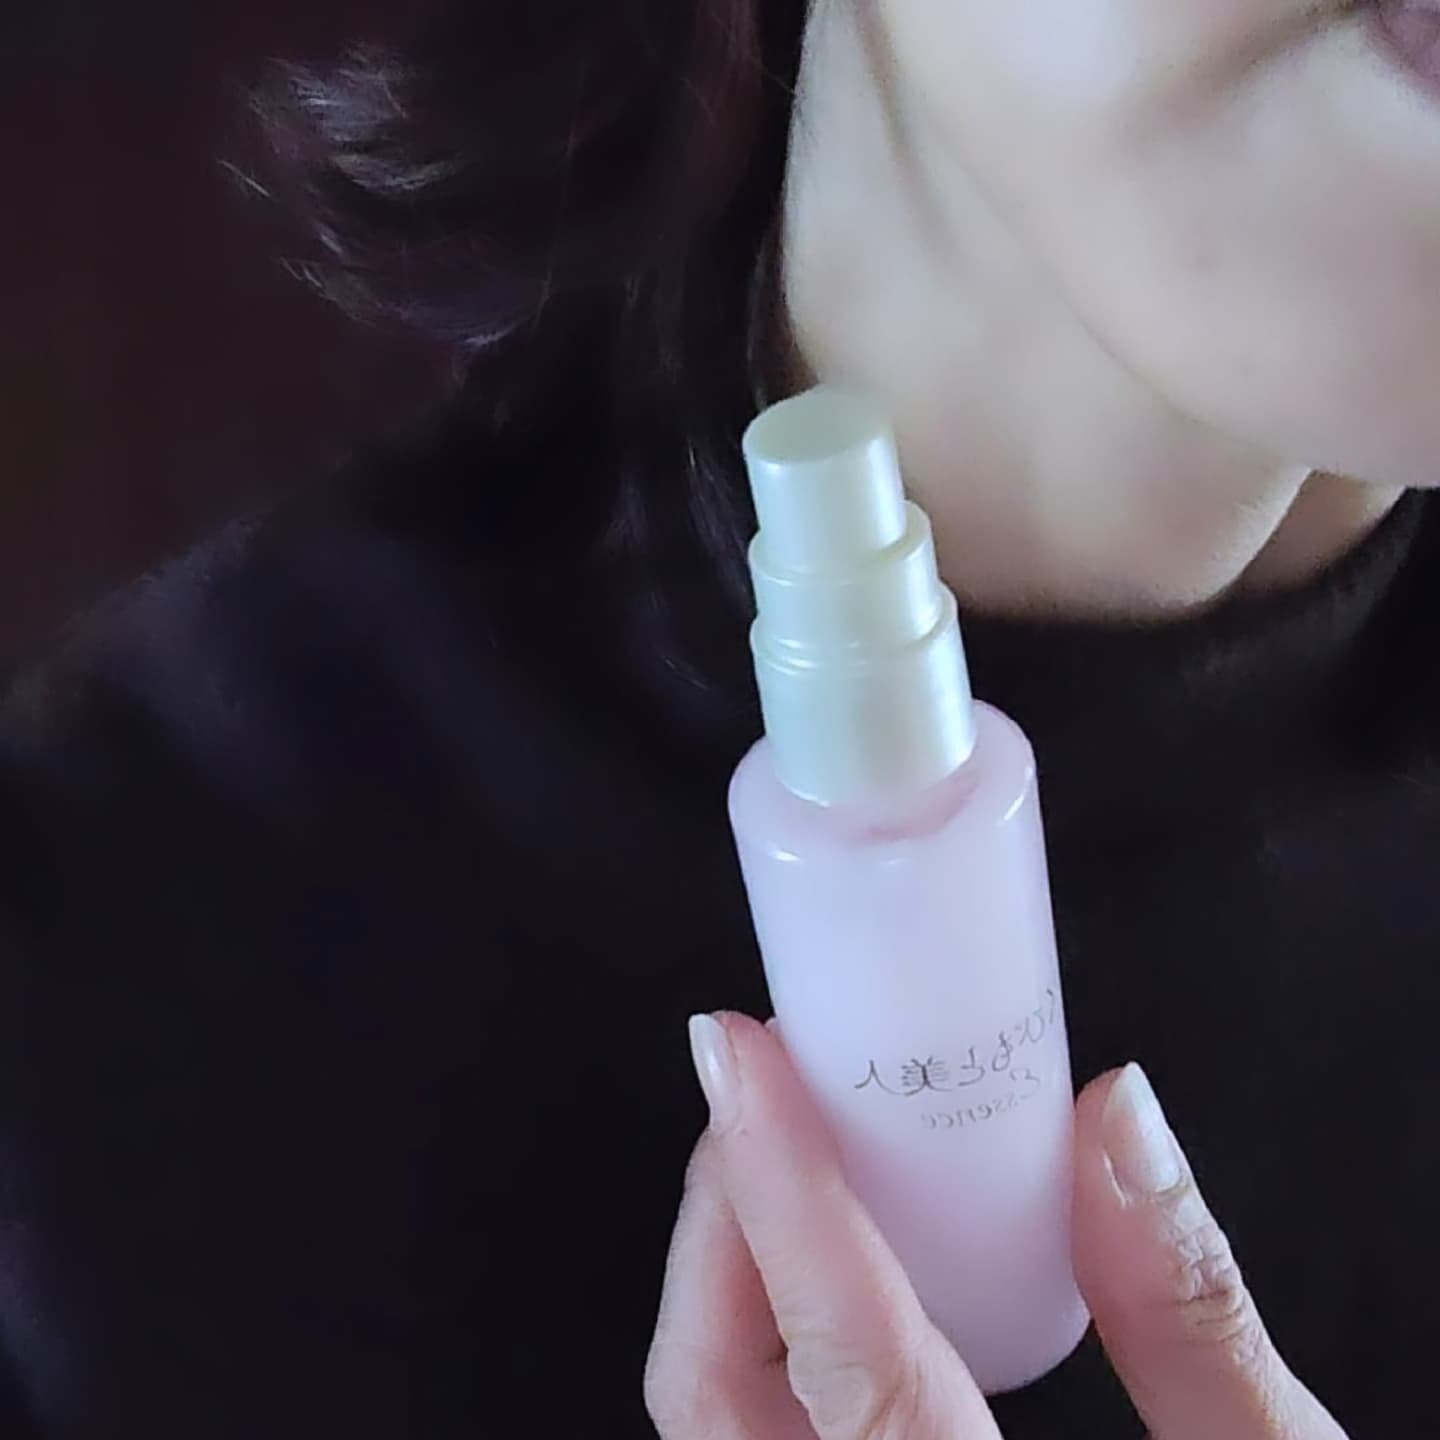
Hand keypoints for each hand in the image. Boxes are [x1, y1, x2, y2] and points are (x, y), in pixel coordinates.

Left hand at [646, 1012, 1345, 1439]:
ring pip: (709, 1432)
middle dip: (722, 1222)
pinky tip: (819, 1291)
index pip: (853, 1365)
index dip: (787, 1188)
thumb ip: (1190, 1314)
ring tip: (783, 1167)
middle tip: (761, 1099)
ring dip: (724, 1280)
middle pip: (716, 1401)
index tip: (743, 1057)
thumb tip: (1112, 1120)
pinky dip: (754, 1355)